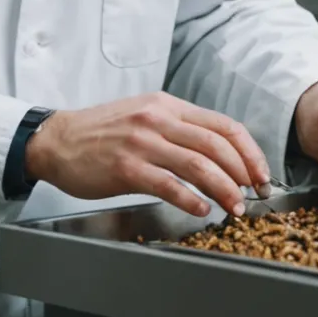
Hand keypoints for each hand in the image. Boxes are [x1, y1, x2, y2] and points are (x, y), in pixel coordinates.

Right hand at [24, 93, 272, 217]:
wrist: (57, 140)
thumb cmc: (100, 132)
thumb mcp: (143, 115)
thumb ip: (178, 129)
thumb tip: (218, 153)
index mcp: (167, 105)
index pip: (223, 125)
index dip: (249, 150)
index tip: (260, 172)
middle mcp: (158, 119)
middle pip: (217, 145)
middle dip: (244, 172)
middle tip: (255, 193)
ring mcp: (142, 143)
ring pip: (198, 165)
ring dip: (224, 189)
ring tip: (235, 207)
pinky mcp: (126, 168)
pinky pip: (169, 185)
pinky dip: (192, 200)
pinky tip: (202, 210)